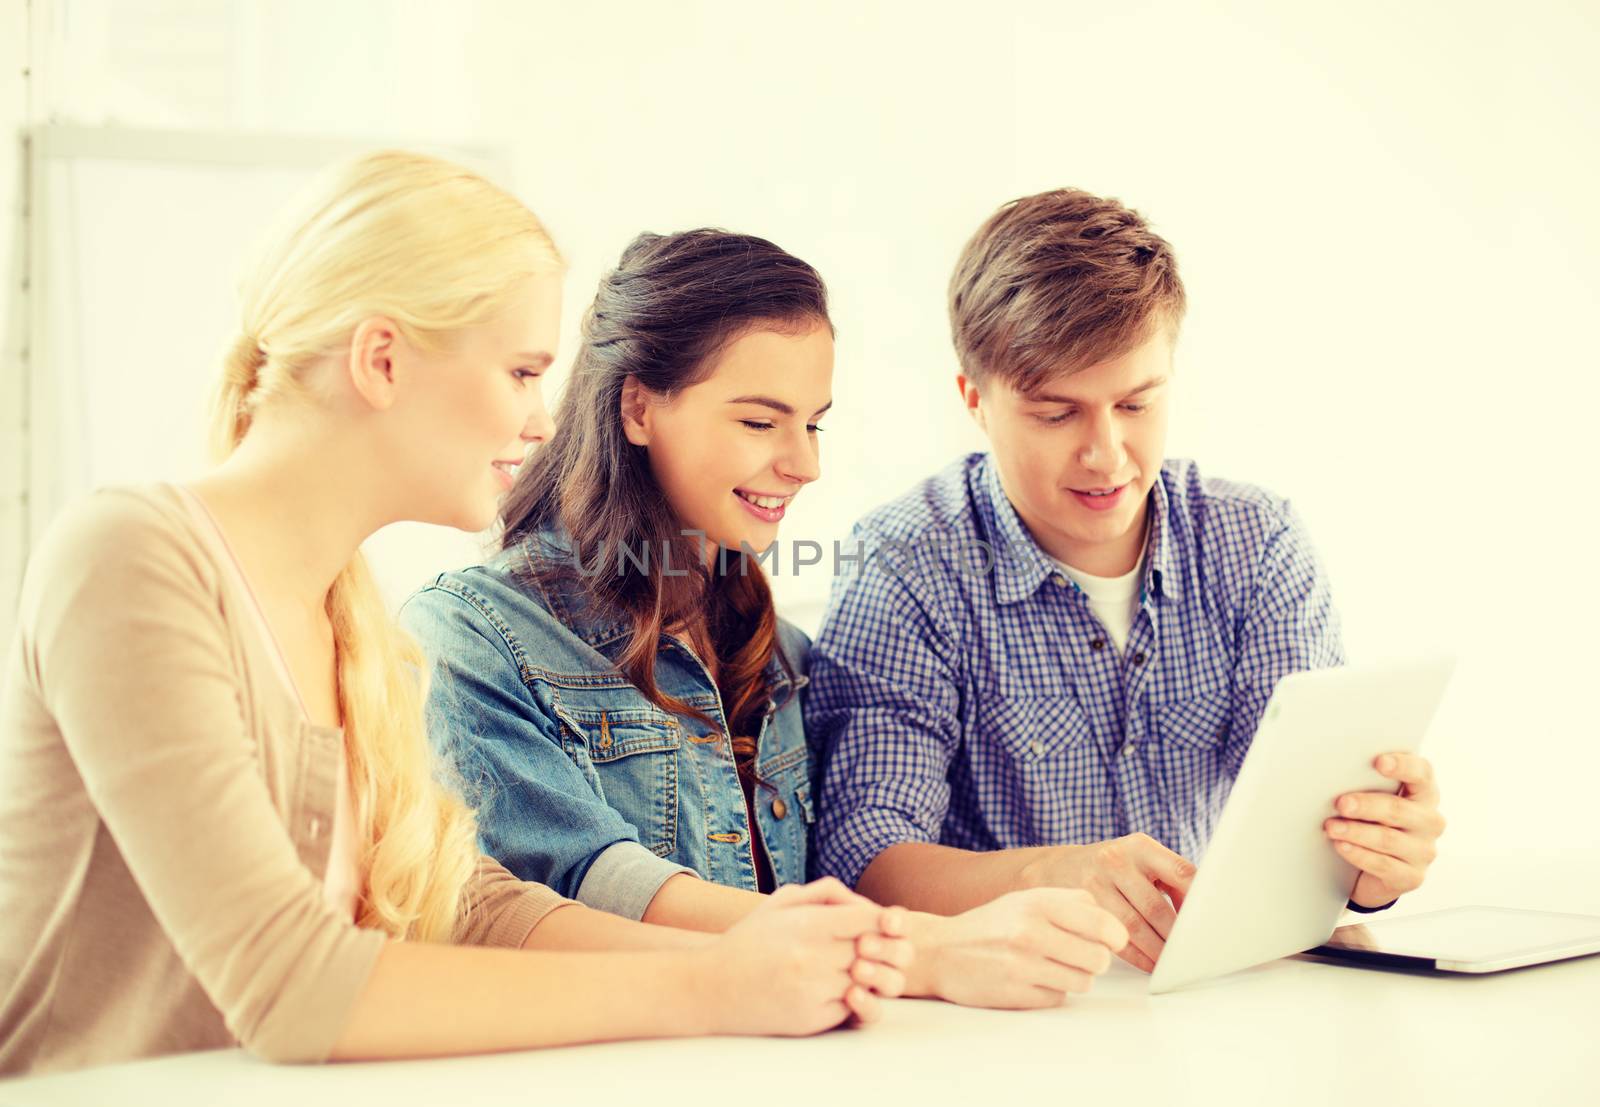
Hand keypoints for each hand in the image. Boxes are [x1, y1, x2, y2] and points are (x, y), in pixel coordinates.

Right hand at [700, 877, 911, 1035]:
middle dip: (879, 947)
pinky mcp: (811, 1020)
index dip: (881, 920)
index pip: (869, 918)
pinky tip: (835, 989)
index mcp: (807, 925)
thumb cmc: (749, 941)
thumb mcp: (781, 902)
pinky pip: (852, 1008)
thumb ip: (826, 893)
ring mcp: (813, 992)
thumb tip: (868, 904)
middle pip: (873, 950)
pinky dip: (851, 999)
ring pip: (866, 981)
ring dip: (866, 975)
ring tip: (853, 968)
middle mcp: (812, 958)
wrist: (711, 987)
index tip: (877, 924)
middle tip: (872, 948)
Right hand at [918, 888, 1128, 1007]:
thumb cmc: (989, 925)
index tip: (1110, 939)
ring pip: (1084, 981)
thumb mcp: (1025, 899)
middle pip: (1099, 958)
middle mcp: (1030, 932)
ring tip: (1053, 966)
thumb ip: (1068, 902)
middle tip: (1081, 955)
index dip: (1115, 936)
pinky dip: (1052, 991)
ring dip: (1075, 977)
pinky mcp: (1017, 994)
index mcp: (1037, 903)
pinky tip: (1032, 979)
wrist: (940, 952)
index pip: (1102, 924)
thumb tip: (1110, 921)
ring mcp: (1023, 966)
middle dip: (1096, 960)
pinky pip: (1059, 998)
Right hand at [1019, 833, 1193, 972]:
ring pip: (1133, 926)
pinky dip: (1136, 955)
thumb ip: (1171, 880)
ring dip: (1157, 951)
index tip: (1209, 924)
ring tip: (1172, 963)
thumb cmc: (1113, 867)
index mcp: (1140, 846)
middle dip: (1176, 937)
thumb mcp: (1141, 860)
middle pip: (1156, 907)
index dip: (1197, 901)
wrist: (1058, 867)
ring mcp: (1095, 882)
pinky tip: (1149, 963)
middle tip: (1192, 955)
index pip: (1180, 872)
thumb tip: (1203, 913)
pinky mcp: (1082, 905)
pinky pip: (1114, 936)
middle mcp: (1116, 859)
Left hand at [1325, 752, 1444, 907]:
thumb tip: (1336, 775)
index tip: (1379, 761)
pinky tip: (1341, 846)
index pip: (1421, 773)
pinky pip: (1383, 865)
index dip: (1403, 765)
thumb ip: (1367, 784)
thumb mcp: (1373, 800)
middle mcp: (1430, 821)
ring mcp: (1424, 851)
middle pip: (1398, 809)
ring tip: (1331, 827)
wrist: (1374, 870)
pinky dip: (1359, 854)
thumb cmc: (1372, 822)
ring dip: (1355, 832)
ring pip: (1388, 838)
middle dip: (1366, 805)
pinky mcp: (1412, 877)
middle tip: (1341, 803)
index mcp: (1423, 793)